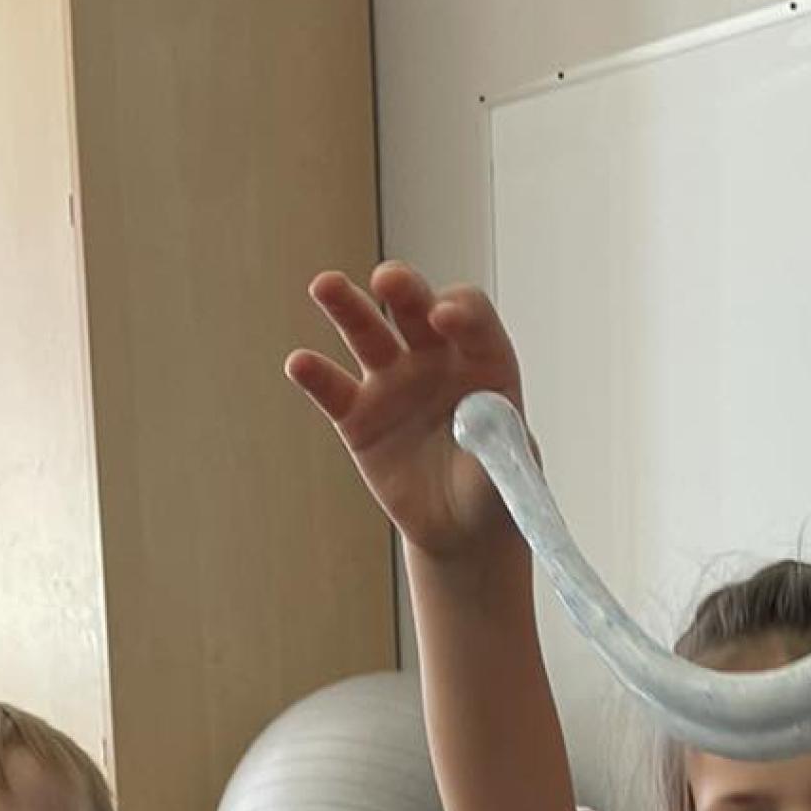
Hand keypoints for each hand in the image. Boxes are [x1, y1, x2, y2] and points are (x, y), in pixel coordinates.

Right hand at [286, 262, 527, 561]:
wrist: (462, 530)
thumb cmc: (494, 491)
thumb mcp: (509, 475)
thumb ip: (499, 447)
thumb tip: (479, 423)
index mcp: (482, 362)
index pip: (471, 319)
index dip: (460, 313)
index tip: (446, 320)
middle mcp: (434, 359)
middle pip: (415, 308)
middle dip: (403, 288)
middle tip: (388, 281)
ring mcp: (393, 382)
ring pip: (367, 332)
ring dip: (346, 305)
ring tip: (326, 286)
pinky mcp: (358, 415)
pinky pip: (333, 389)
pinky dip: (316, 375)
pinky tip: (301, 365)